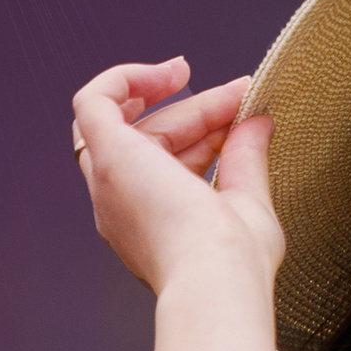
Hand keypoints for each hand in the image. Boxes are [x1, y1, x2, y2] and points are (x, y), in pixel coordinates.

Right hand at [69, 56, 281, 299]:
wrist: (216, 278)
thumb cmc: (235, 265)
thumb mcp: (249, 203)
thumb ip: (247, 160)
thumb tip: (258, 121)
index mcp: (150, 225)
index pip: (168, 161)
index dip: (207, 131)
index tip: (245, 116)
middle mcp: (122, 206)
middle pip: (149, 138)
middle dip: (200, 112)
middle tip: (242, 97)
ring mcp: (110, 183)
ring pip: (125, 121)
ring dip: (174, 97)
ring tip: (227, 91)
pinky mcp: (107, 158)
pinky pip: (92, 101)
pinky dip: (124, 78)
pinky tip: (166, 72)